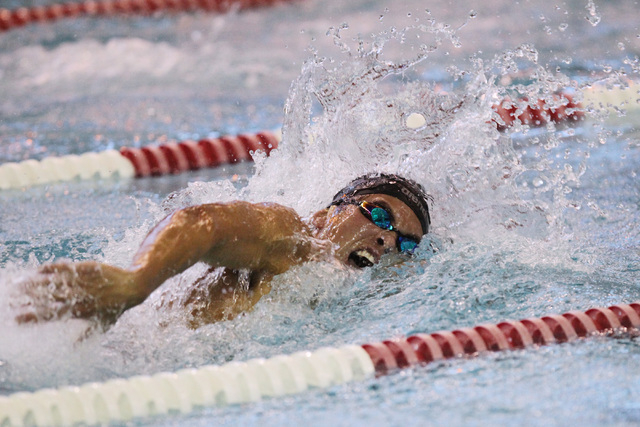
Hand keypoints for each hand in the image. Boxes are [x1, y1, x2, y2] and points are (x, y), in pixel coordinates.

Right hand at [13, 261, 137, 324]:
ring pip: (57, 282)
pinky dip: (55, 268)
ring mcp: (85, 282)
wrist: (134, 286)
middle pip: (50, 297)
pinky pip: (69, 268)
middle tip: (10, 297)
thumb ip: (85, 335)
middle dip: (29, 298)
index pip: (53, 315)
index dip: (34, 317)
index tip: (17, 318)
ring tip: (19, 283)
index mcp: (81, 312)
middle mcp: (82, 297)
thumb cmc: (117, 308)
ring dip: (37, 283)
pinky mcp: (90, 269)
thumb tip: (71, 348)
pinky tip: (40, 269)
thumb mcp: (103, 324)